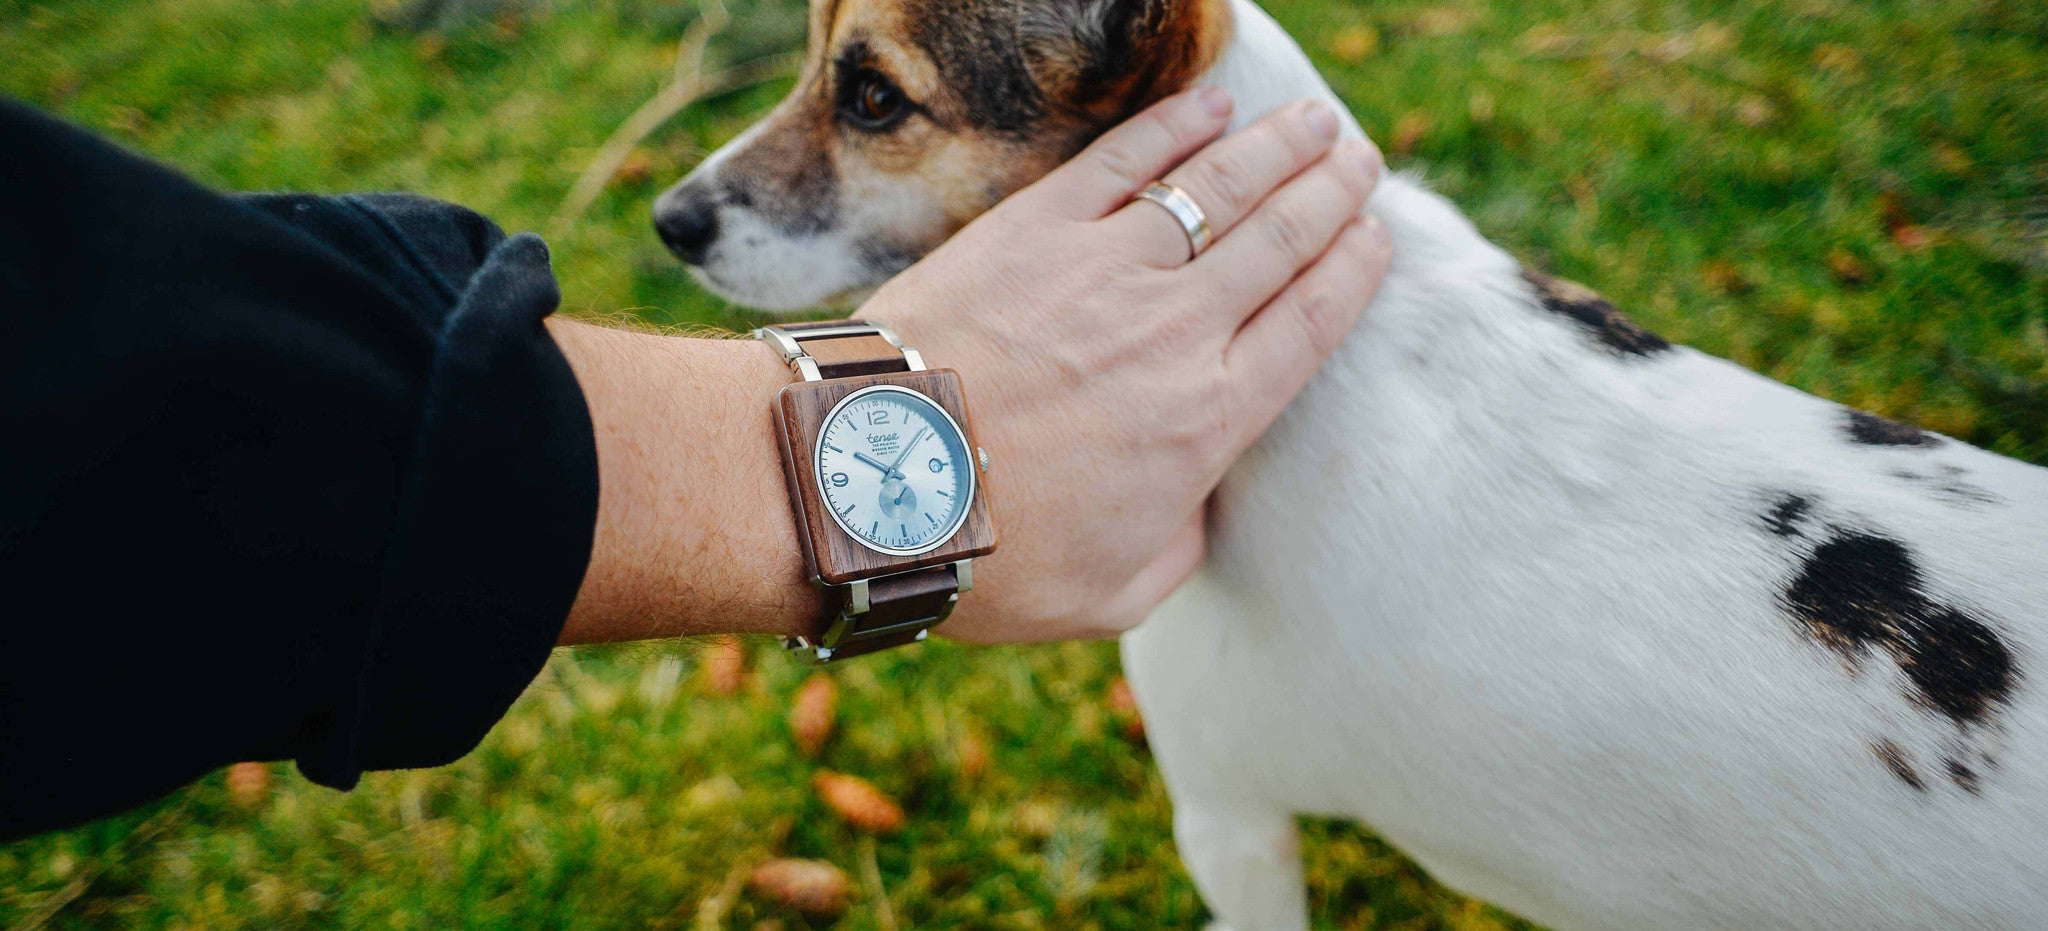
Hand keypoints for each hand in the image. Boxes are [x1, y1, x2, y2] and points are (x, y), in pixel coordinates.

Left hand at [862, 86, 1390, 642]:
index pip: (1310, 324)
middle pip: (1281, 240)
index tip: (1377, 237)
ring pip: (1219, 188)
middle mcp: (1175, 331)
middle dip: (1332, 192)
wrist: (870, 483)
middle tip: (1360, 160)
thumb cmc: (989, 555)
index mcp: (1207, 420)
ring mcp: (1106, 269)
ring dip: (1277, 146)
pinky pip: (1124, 160)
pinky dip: (1175, 124)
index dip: (1353, 271)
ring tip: (1315, 121)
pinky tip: (1212, 102)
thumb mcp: (1115, 593)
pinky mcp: (1035, 228)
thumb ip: (1182, 545)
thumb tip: (1200, 506)